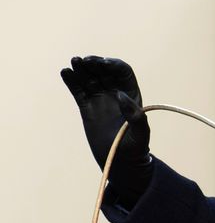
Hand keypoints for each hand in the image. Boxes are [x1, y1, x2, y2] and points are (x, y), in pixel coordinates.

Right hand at [61, 56, 152, 203]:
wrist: (121, 162)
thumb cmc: (135, 148)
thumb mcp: (140, 133)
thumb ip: (135, 116)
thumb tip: (120, 95)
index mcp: (131, 94)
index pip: (123, 72)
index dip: (113, 65)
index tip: (103, 63)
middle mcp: (115, 93)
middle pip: (104, 71)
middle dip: (95, 63)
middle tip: (85, 60)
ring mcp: (100, 99)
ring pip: (90, 78)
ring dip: (82, 68)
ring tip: (73, 62)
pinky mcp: (87, 107)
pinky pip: (79, 91)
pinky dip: (72, 81)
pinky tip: (65, 72)